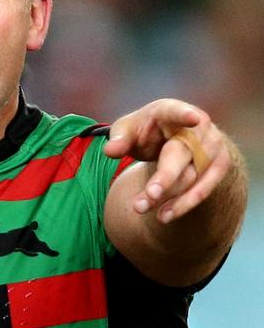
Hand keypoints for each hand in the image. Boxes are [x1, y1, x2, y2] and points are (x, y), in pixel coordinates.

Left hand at [103, 99, 232, 222]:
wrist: (176, 139)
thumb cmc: (146, 131)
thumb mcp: (127, 129)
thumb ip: (119, 138)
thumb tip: (110, 151)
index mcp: (170, 111)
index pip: (177, 112)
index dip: (184, 115)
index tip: (193, 118)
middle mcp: (198, 127)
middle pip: (180, 155)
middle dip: (165, 177)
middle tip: (150, 195)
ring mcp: (213, 147)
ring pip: (190, 177)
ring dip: (168, 197)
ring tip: (141, 209)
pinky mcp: (219, 167)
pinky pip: (202, 190)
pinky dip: (182, 204)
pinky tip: (163, 216)